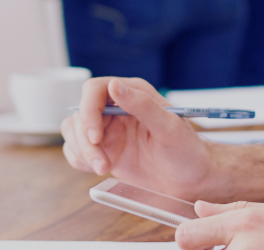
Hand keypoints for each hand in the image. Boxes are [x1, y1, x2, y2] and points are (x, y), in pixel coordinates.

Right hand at [60, 77, 215, 198]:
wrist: (189, 179)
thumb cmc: (186, 150)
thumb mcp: (168, 127)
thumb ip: (142, 105)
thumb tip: (114, 84)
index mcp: (134, 93)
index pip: (95, 89)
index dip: (88, 110)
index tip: (96, 135)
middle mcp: (116, 107)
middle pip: (80, 114)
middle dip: (85, 140)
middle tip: (102, 164)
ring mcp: (108, 128)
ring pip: (74, 132)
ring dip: (82, 152)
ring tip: (104, 168)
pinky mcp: (103, 148)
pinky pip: (75, 150)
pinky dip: (81, 161)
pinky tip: (102, 168)